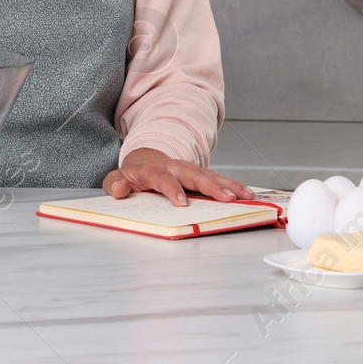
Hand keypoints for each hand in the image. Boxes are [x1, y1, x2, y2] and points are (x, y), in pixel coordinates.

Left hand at [102, 148, 255, 206]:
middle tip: (226, 199)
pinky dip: (234, 186)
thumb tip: (119, 190)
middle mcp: (175, 167)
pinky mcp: (201, 176)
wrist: (146, 160)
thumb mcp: (118, 178)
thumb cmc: (134, 175)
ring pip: (211, 176)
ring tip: (245, 196)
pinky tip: (247, 194)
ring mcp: (190, 170)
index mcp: (154, 169)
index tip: (182, 202)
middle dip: (211, 187)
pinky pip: (219, 180)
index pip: (163, 178)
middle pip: (194, 175)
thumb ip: (115, 184)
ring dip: (228, 186)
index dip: (173, 189)